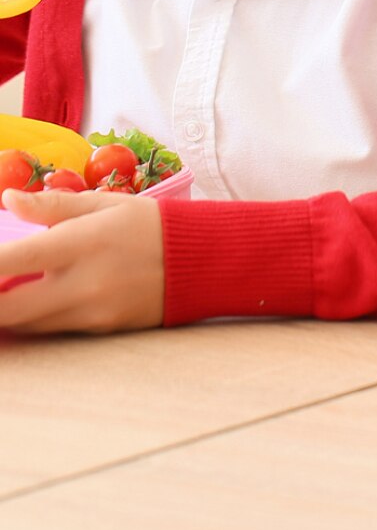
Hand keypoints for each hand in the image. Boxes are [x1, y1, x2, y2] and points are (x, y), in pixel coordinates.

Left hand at [0, 188, 163, 333]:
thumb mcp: (106, 205)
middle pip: (6, 310)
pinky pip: (53, 328)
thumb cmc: (151, 224)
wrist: (204, 260)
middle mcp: (82, 283)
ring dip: (11, 308)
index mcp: (81, 243)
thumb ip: (52, 206)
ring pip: (25, 324)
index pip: (11, 261)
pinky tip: (44, 295)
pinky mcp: (100, 329)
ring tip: (19, 285)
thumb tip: (8, 200)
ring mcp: (91, 311)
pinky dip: (38, 315)